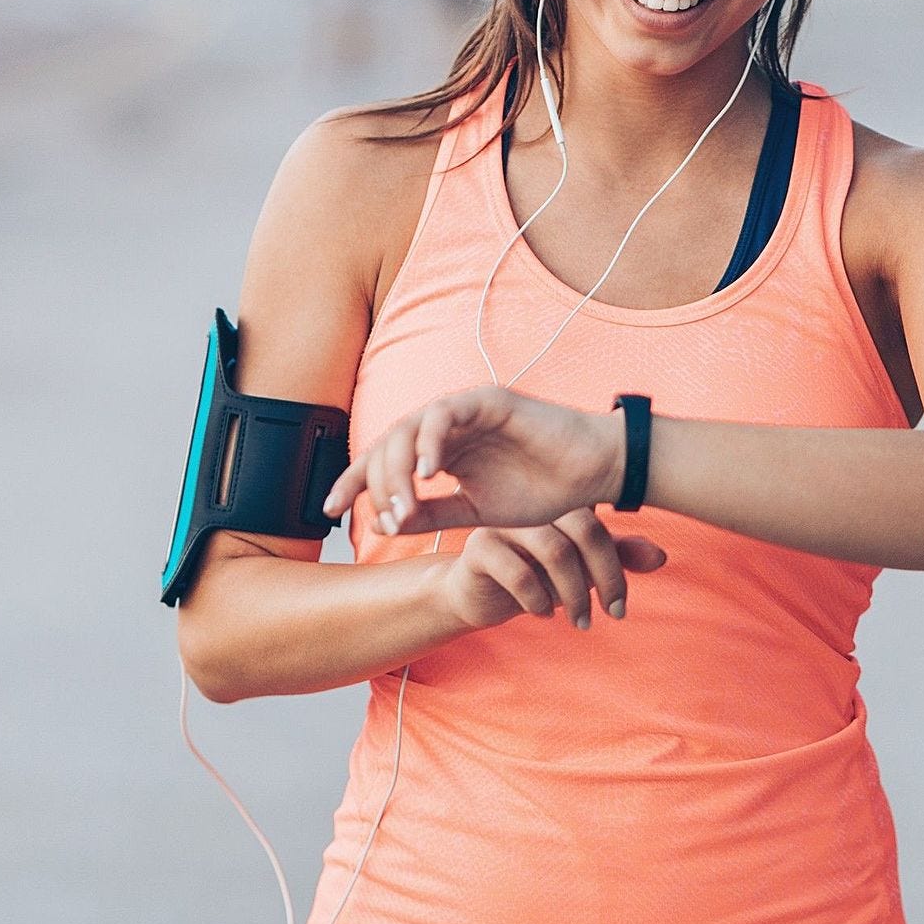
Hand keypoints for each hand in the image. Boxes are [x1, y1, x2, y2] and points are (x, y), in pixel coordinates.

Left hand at [323, 384, 622, 536]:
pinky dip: (430, 442)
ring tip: (403, 505)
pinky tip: (427, 473)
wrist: (593, 474)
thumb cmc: (542, 491)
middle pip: (387, 445)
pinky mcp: (487, 400)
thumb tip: (385, 522)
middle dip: (374, 482)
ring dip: (399, 470)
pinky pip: (444, 415)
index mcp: (439, 452)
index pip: (383, 462)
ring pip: (409, 430)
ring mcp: (464, 411)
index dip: (353, 483)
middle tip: (386, 519)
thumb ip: (433, 514)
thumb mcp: (476, 513)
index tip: (330, 511)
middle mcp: (445, 428)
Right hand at [435, 510, 668, 632]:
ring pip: (554, 549)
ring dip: (573, 594)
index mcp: (559, 504)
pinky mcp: (479, 547)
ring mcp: (504, 521)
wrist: (476, 594)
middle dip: (603, 578)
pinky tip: (542, 613)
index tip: (619, 607)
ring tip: (578, 622)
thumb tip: (662, 557)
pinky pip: (518, 571)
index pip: (601, 525)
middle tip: (609, 615)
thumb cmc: (533, 574)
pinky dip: (538, 599)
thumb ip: (617, 557)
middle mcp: (533, 504)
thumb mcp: (580, 569)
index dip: (616, 567)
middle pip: (583, 529)